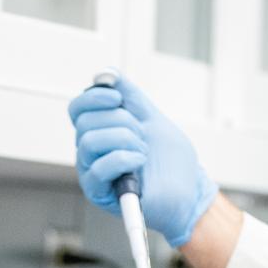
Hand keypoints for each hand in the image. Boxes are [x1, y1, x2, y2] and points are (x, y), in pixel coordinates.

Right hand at [67, 75, 219, 247]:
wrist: (188, 193)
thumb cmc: (171, 163)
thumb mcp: (153, 120)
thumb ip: (131, 97)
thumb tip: (109, 73)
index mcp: (100, 132)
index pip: (78, 109)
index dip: (94, 97)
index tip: (118, 98)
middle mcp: (91, 151)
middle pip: (84, 121)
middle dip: (121, 121)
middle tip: (142, 135)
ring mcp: (92, 172)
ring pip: (88, 141)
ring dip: (124, 140)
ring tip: (143, 152)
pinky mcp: (99, 192)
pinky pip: (98, 168)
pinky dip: (124, 159)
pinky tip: (140, 163)